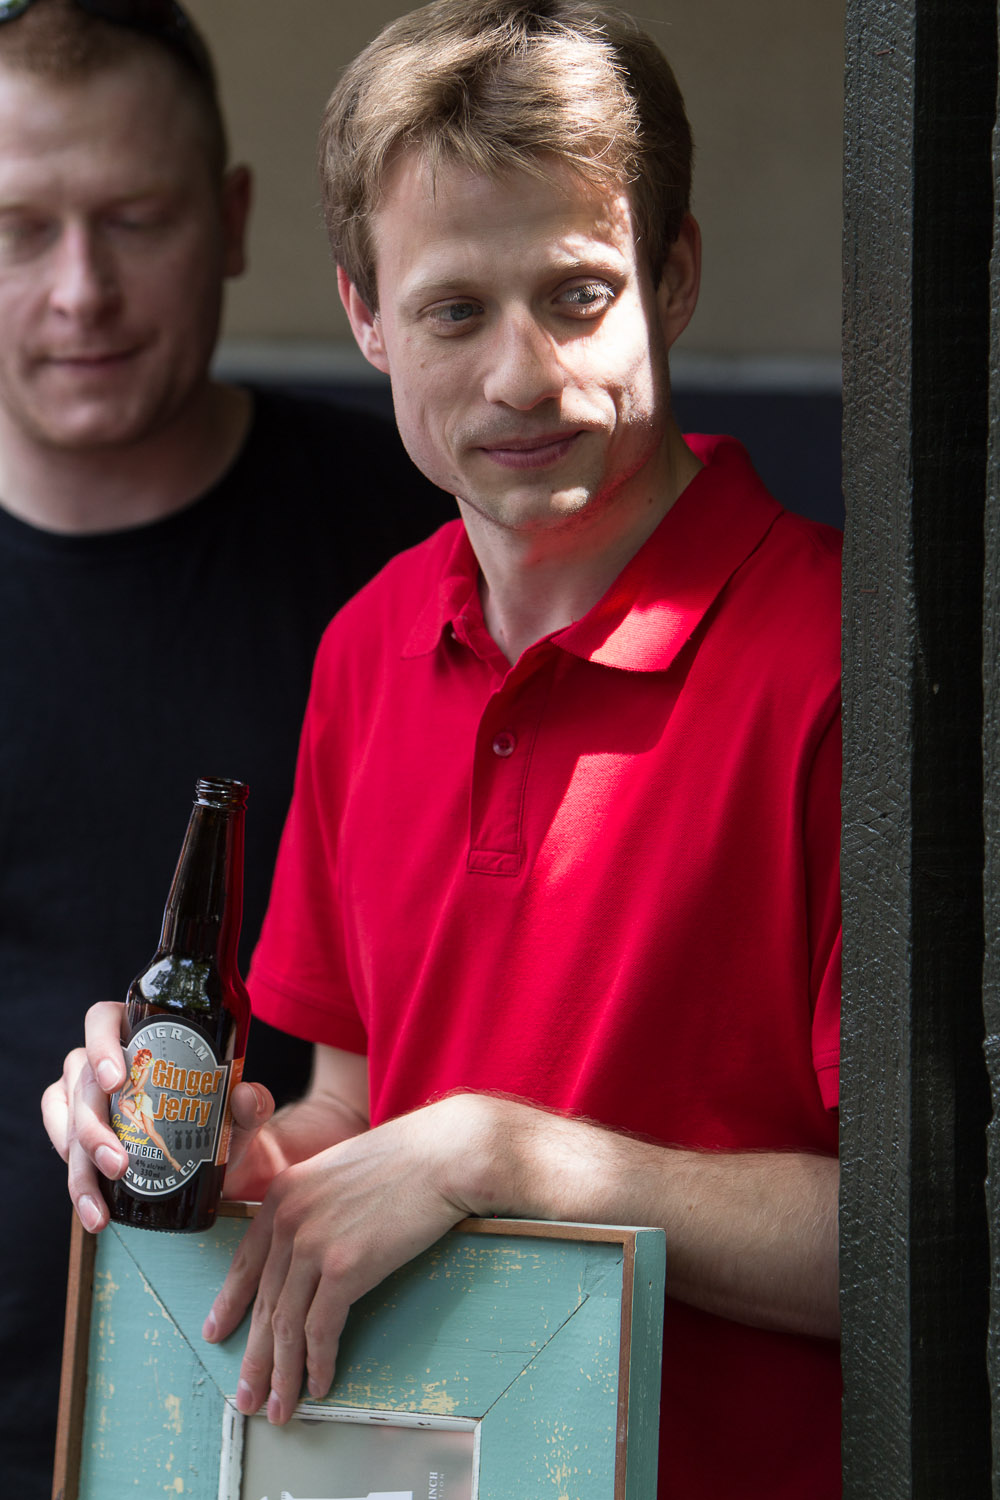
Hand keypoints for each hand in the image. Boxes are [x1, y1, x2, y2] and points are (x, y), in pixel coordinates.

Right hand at [40, 999, 274, 1232]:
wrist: (213, 1163)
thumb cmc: (220, 1123)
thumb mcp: (240, 1116)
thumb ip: (252, 1105)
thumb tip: (244, 1096)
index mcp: (139, 1035)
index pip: (101, 1019)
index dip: (100, 1045)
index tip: (116, 1081)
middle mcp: (103, 1059)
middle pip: (81, 1079)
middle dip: (94, 1129)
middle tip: (119, 1165)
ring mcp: (84, 1093)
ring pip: (65, 1116)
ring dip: (79, 1163)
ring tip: (100, 1206)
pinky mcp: (73, 1128)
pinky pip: (59, 1143)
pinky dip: (74, 1179)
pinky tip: (93, 1207)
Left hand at [202, 1095, 475, 1423]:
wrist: (445, 1154)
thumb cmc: (407, 1161)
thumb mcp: (340, 1175)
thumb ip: (316, 1208)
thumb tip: (312, 1252)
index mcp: (284, 1193)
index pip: (245, 1261)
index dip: (229, 1303)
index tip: (217, 1331)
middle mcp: (289, 1219)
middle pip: (262, 1302)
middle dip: (254, 1358)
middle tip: (248, 1395)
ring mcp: (313, 1243)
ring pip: (285, 1325)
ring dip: (282, 1374)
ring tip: (282, 1408)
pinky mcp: (344, 1268)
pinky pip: (321, 1330)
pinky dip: (318, 1363)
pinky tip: (320, 1384)